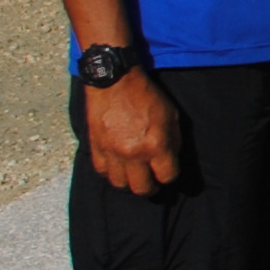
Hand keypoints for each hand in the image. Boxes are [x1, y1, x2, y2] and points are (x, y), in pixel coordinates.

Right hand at [83, 68, 180, 196]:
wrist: (114, 81)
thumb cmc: (146, 95)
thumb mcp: (171, 115)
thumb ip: (173, 141)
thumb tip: (171, 159)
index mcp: (156, 144)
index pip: (167, 176)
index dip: (170, 176)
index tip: (168, 172)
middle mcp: (133, 153)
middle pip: (142, 188)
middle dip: (150, 188)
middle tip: (152, 182)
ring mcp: (112, 152)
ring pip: (119, 184)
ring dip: (129, 183)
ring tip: (134, 175)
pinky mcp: (95, 148)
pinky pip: (102, 171)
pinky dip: (111, 172)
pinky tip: (118, 166)